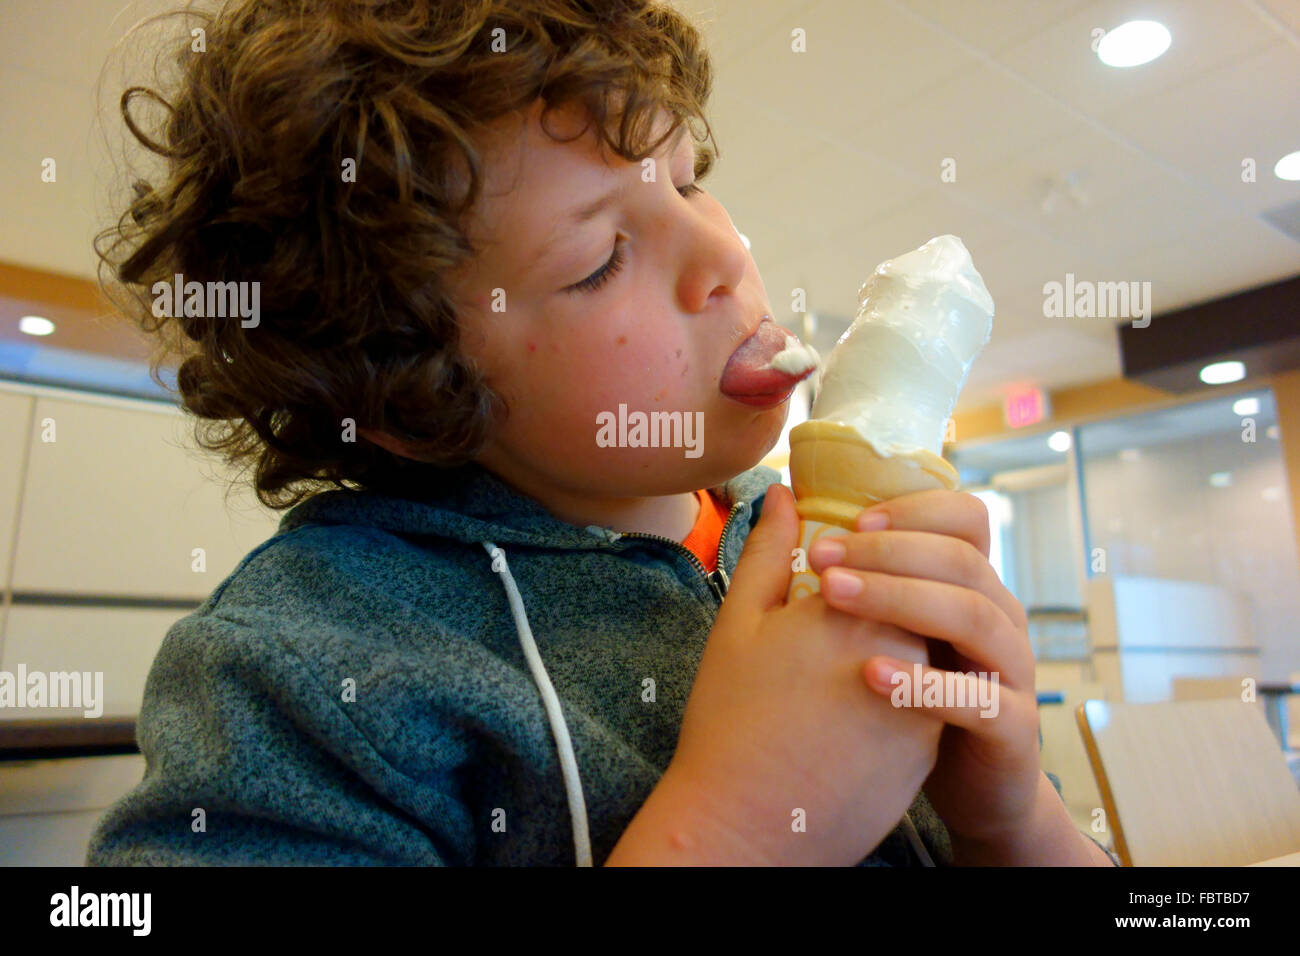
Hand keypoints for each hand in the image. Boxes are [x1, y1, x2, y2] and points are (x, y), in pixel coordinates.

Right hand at [654, 483, 941, 865]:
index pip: (886, 556)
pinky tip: (844, 719)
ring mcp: (925, 704)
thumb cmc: (729, 721)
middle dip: (880, 602)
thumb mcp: (738, 624)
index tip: (831, 568)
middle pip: (908, 603)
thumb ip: (769, 551)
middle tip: (825, 631)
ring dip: (889, 653)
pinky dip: (894, 702)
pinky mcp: (928, 754)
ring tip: (830, 677)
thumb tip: (786, 493)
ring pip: (918, 656)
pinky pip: (921, 707)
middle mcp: (908, 650)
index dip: (861, 556)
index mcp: (860, 609)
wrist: (745, 826)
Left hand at [806, 489, 1041, 846]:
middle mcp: (998, 618)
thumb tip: (785, 499)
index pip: (965, 520)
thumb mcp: (878, 629)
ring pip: (974, 617)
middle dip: (889, 551)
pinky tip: (869, 673)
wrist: (972, 789)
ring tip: (834, 596)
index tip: (850, 520)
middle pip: (961, 561)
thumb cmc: (910, 698)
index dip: (913, 511)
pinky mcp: (1011, 730)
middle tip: (822, 555)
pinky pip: (979, 700)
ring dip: (902, 599)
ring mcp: (1010, 672)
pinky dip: (925, 684)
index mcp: (971, 585)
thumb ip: (846, 569)